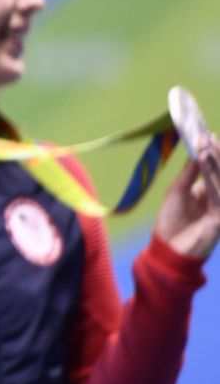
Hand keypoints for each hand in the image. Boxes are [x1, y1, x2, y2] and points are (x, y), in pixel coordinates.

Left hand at [155, 134, 219, 259]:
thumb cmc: (171, 220)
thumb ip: (189, 173)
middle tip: (208, 137)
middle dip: (216, 153)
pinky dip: (213, 178)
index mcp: (208, 190)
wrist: (168, 248)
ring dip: (215, 162)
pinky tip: (206, 165)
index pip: (214, 168)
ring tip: (208, 146)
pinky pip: (219, 194)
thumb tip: (197, 152)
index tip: (206, 135)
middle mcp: (217, 196)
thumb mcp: (177, 191)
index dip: (212, 152)